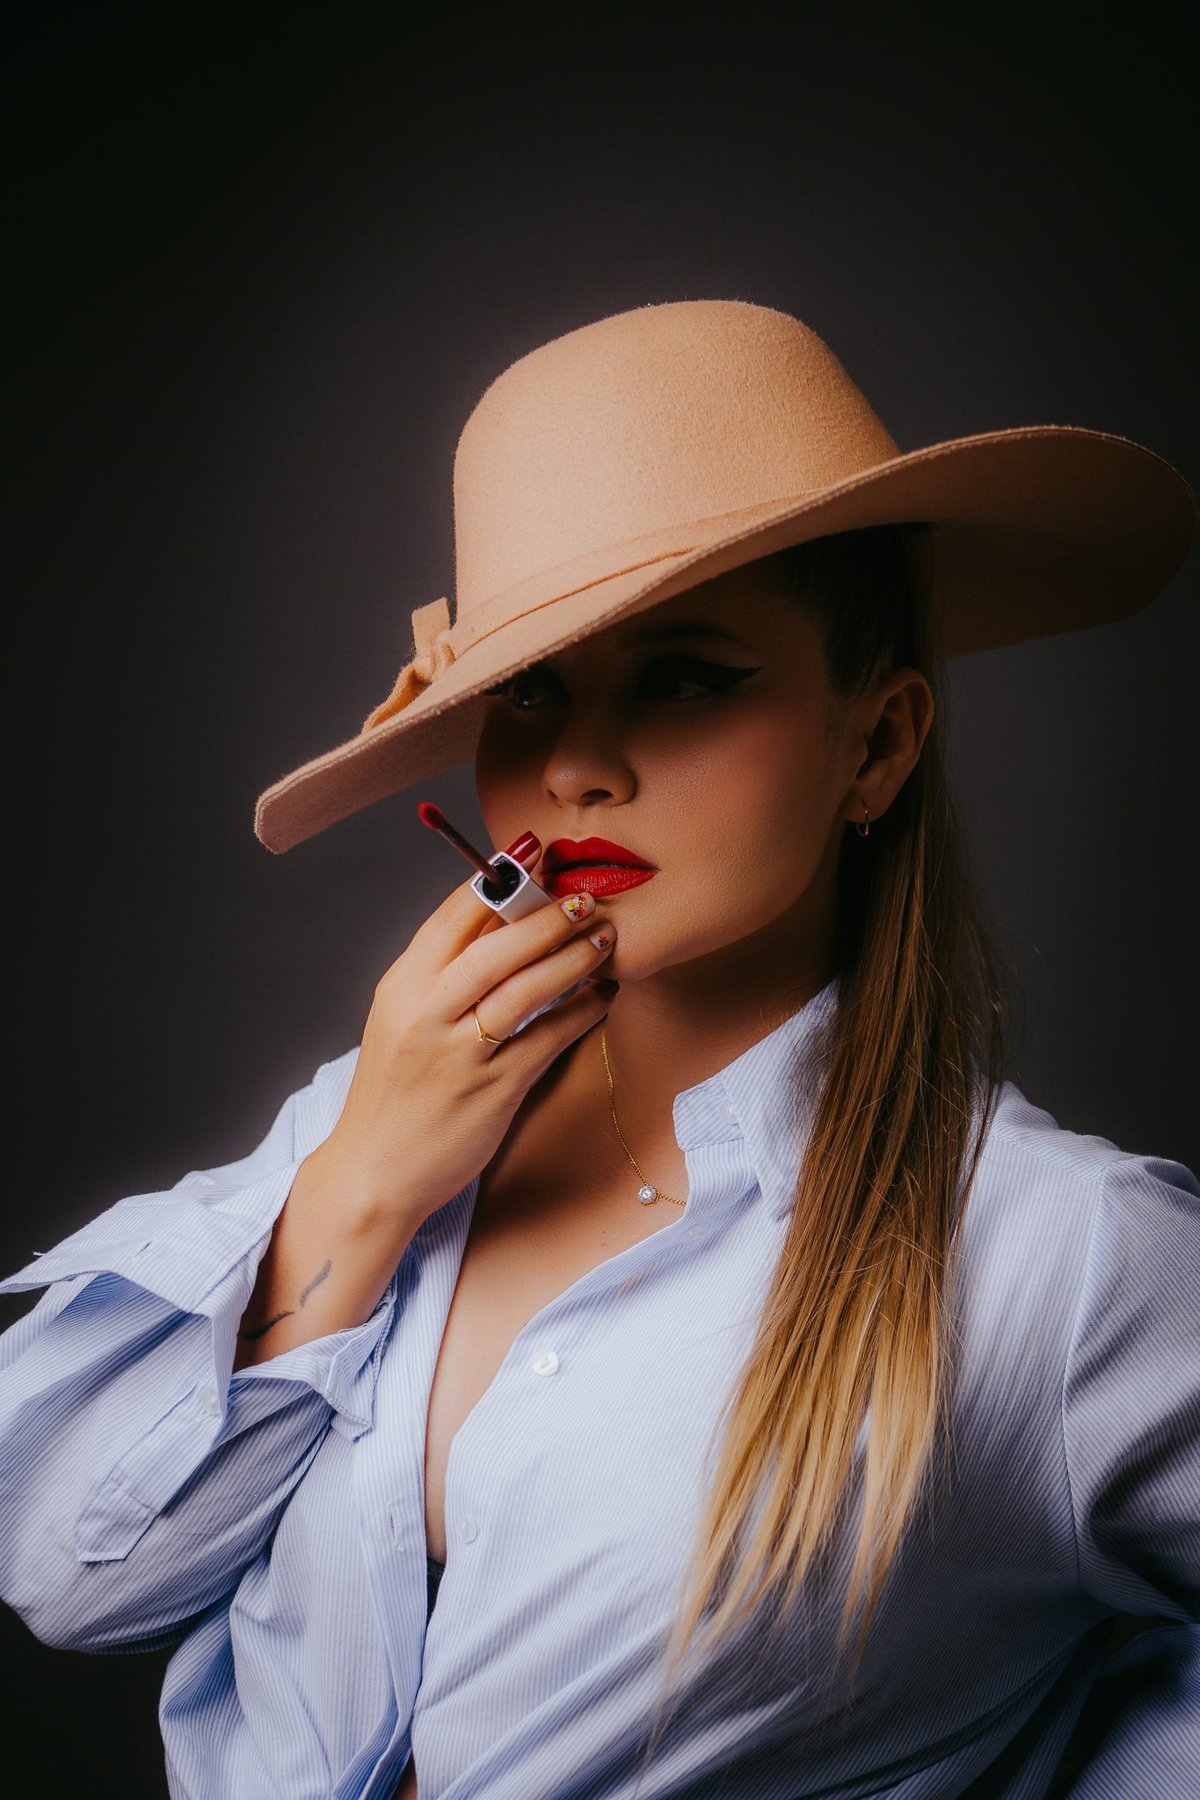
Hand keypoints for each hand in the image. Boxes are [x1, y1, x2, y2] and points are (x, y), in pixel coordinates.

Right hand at [312, 837, 616, 1238]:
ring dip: (572, 957)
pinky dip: (580, 1012)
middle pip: (494, 947)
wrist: (374, 1173)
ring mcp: (460, 1054)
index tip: (529, 849)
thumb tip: (498, 919)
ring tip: (605, 935)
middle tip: (584, 895)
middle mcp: (428, 1014)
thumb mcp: (403, 1021)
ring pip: (525, 989)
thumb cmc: (395, 1093)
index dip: (494, 877)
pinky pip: (547, 1039)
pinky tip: (603, 995)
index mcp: (402, 987)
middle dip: (545, 914)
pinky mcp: (493, 1091)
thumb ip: (443, 974)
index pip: (451, 918)